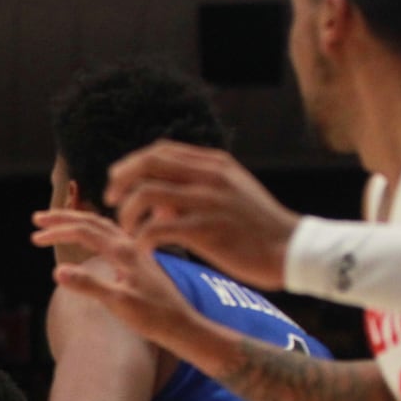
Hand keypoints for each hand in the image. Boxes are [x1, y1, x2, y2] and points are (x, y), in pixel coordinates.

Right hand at [30, 209, 201, 346]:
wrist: (182, 325)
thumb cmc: (153, 317)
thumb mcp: (119, 303)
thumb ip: (89, 285)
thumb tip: (57, 271)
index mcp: (124, 251)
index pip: (84, 231)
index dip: (58, 231)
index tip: (34, 237)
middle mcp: (130, 245)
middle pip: (92, 221)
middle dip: (63, 218)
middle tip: (37, 219)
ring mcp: (136, 251)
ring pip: (103, 226)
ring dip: (77, 222)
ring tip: (57, 224)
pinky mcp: (139, 260)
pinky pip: (112, 235)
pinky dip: (94, 230)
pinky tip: (89, 239)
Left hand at [103, 140, 300, 289]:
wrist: (290, 249)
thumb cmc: (257, 226)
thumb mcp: (229, 194)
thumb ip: (194, 189)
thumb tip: (158, 201)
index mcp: (214, 164)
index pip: (159, 151)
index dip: (131, 164)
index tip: (117, 183)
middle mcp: (209, 176)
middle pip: (147, 164)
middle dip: (120, 182)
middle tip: (110, 201)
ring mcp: (207, 201)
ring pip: (146, 194)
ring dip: (126, 213)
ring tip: (126, 231)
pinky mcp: (205, 230)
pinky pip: (157, 228)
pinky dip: (142, 239)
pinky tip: (142, 249)